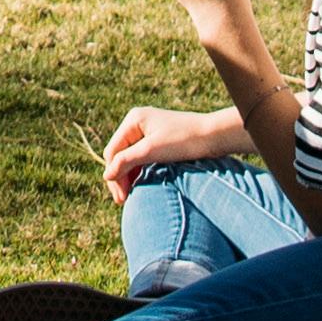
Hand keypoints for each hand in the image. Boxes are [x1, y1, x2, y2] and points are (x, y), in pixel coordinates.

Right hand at [104, 104, 229, 204]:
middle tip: (123, 200)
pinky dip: (139, 171)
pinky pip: (141, 157)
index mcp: (133, 120)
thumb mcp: (152, 151)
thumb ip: (126, 161)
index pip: (113, 151)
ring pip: (130, 157)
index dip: (114, 175)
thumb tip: (106, 175)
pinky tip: (141, 184)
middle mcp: (137, 123)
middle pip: (119, 154)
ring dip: (128, 175)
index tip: (121, 197)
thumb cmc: (184, 140)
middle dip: (119, 176)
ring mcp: (148, 131)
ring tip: (130, 196)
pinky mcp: (159, 140)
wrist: (215, 136)